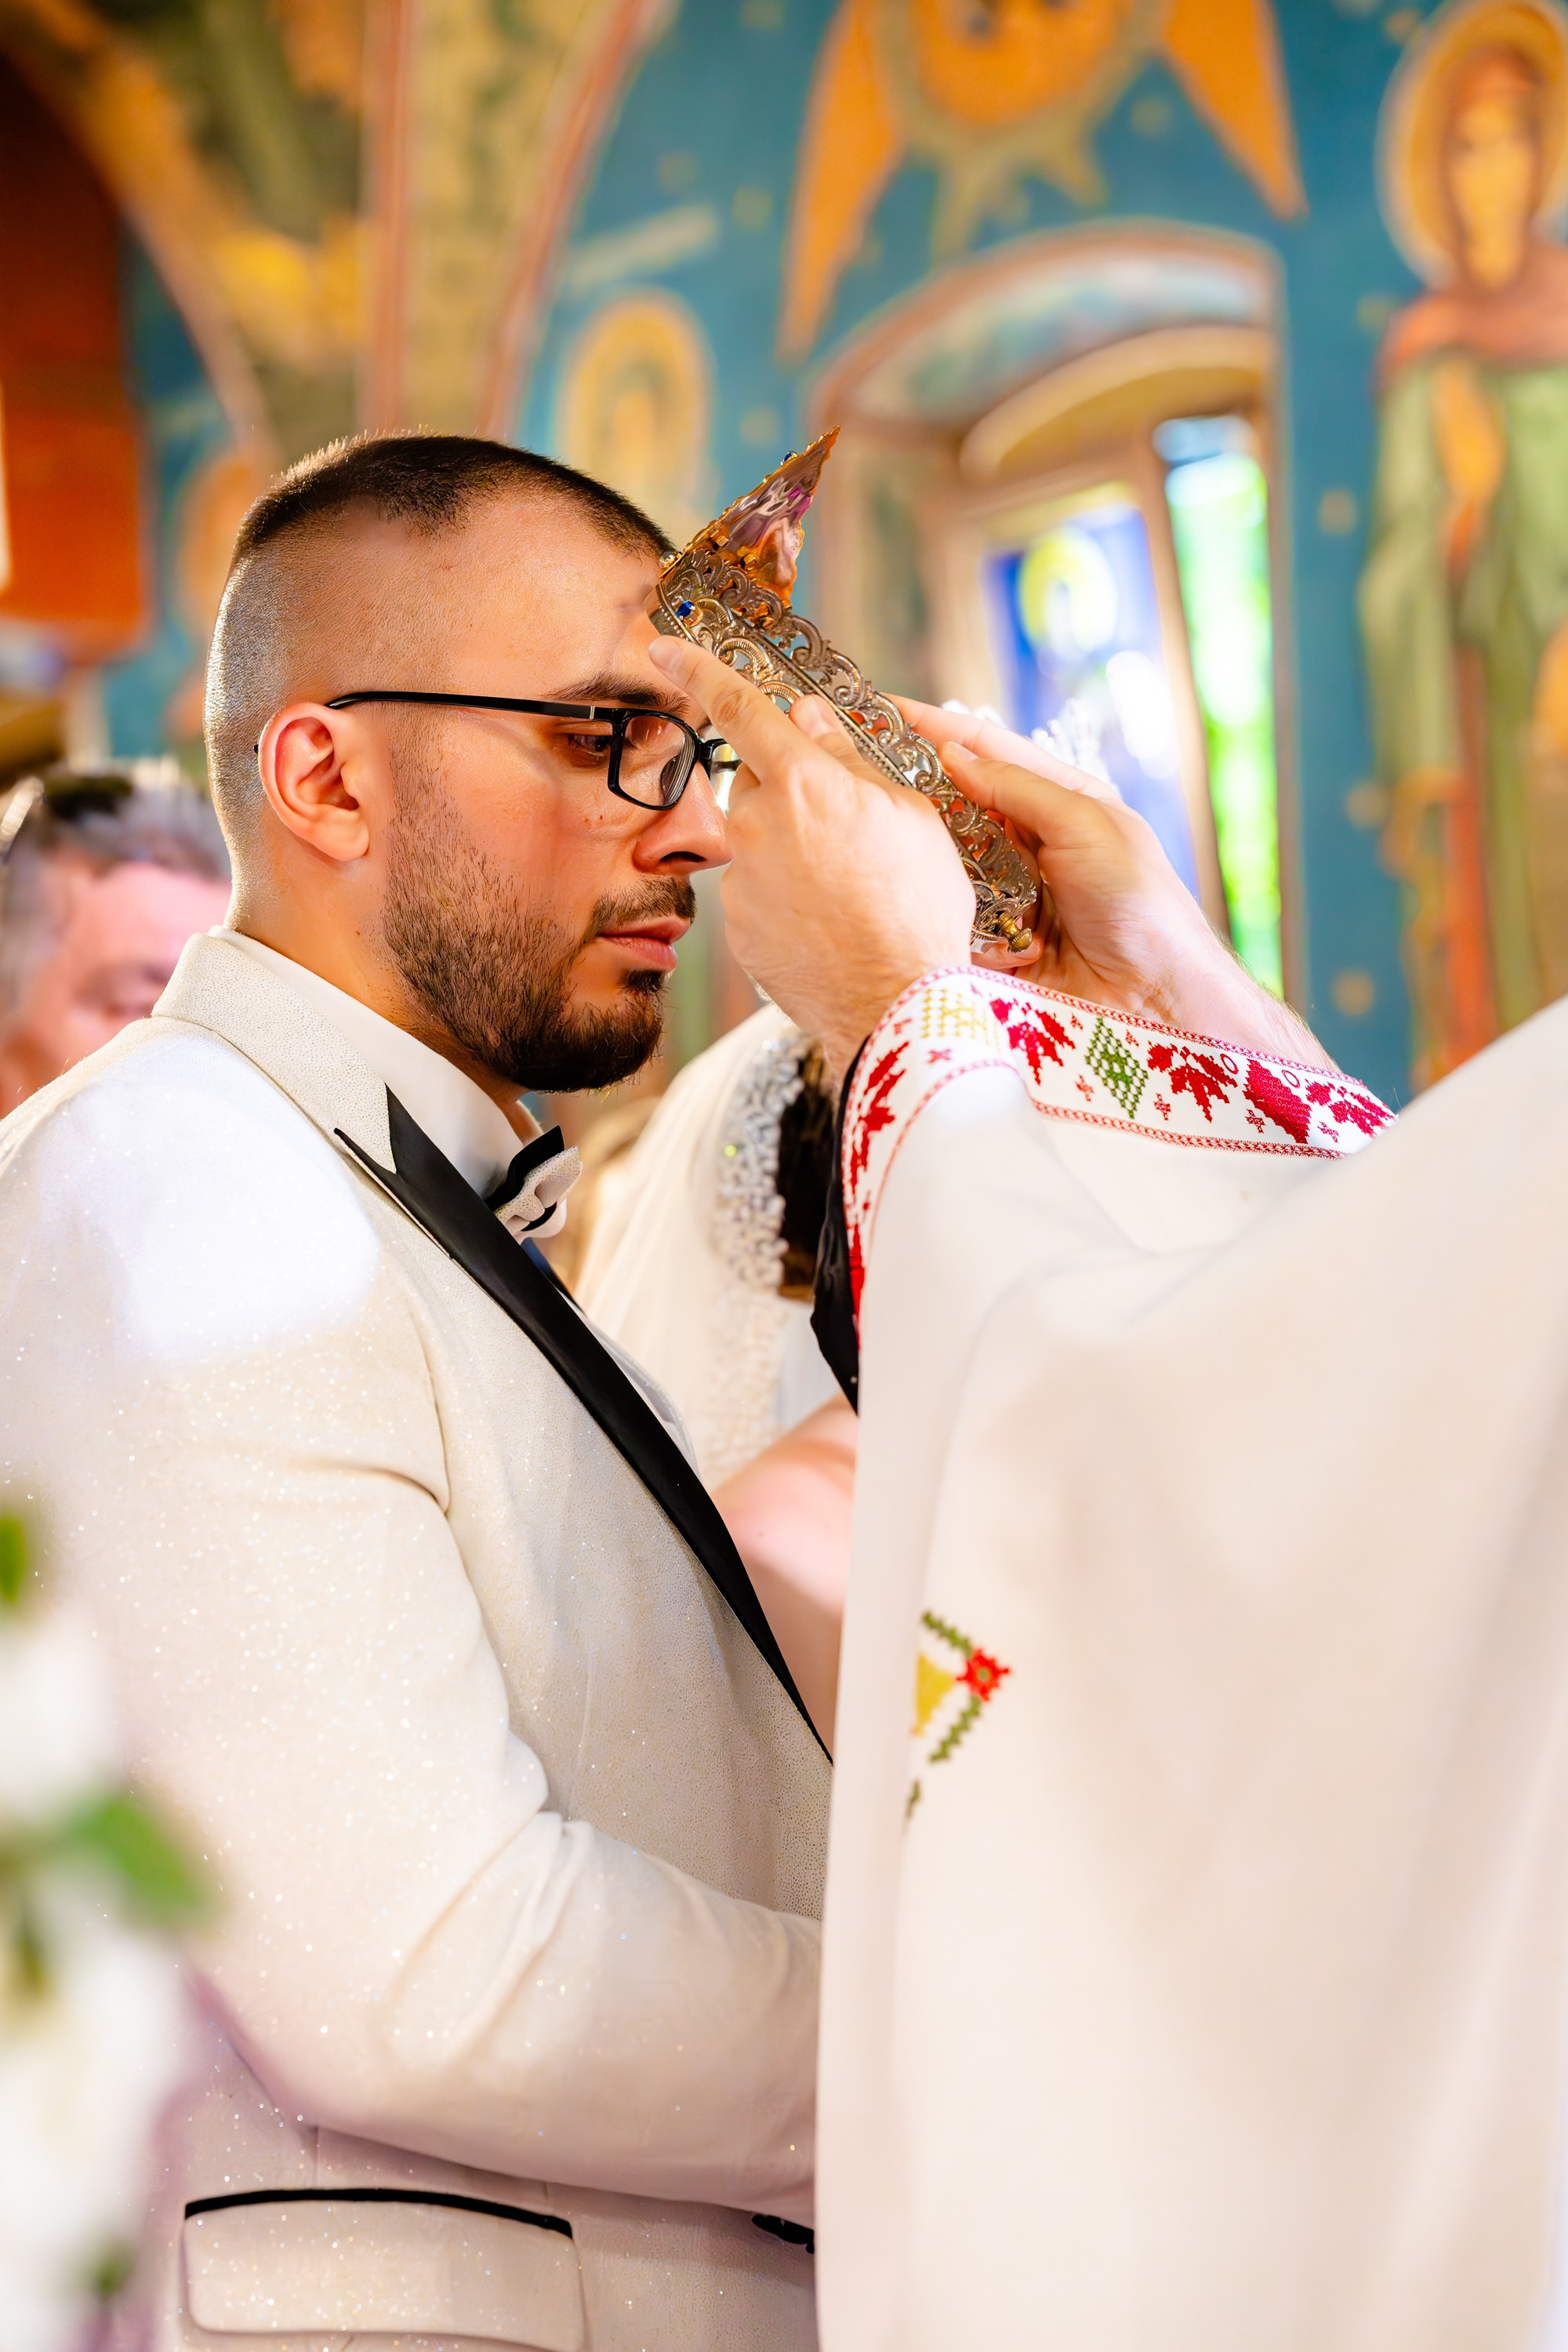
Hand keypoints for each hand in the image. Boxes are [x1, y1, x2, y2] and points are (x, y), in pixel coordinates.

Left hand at [648, 637, 973, 1073]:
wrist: (895, 1006)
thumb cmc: (918, 908)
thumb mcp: (910, 816)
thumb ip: (852, 759)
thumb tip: (810, 715)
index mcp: (804, 783)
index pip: (741, 709)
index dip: (701, 669)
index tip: (666, 646)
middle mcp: (759, 826)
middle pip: (760, 783)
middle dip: (792, 792)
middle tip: (847, 831)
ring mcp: (742, 882)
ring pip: (761, 842)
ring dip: (793, 851)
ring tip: (848, 892)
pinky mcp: (737, 929)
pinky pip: (759, 893)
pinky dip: (788, 900)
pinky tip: (828, 924)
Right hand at [898, 697, 1336, 1069]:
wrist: (1153, 1002)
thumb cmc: (1138, 905)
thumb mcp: (1085, 824)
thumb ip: (1017, 788)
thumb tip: (952, 753)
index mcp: (1058, 803)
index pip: (987, 752)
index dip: (935, 728)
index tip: (881, 708)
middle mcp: (1025, 846)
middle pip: (955, 805)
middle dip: (910, 787)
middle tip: (853, 765)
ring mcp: (1004, 896)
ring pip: (942, 861)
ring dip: (913, 850)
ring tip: (864, 824)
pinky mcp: (987, 946)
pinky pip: (944, 916)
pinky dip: (929, 908)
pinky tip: (899, 895)